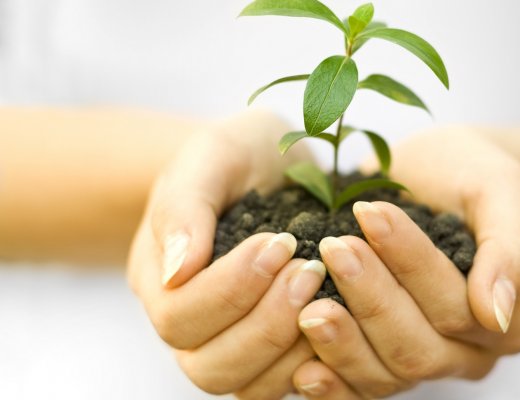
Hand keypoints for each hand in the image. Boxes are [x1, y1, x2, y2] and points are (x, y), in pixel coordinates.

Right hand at [127, 110, 322, 397]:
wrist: (269, 165)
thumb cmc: (237, 156)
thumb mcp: (211, 156)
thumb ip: (185, 208)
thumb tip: (178, 272)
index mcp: (161, 278)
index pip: (180, 315)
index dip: (232, 288)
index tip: (281, 242)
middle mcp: (190, 323)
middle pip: (209, 365)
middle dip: (265, 322)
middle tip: (309, 271)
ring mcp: (229, 341)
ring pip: (247, 386)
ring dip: (290, 347)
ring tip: (323, 291)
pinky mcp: (271, 349)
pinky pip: (284, 383)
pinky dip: (314, 363)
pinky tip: (338, 317)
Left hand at [291, 128, 519, 397]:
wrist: (435, 179)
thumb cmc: (469, 176)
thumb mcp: (500, 190)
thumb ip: (510, 249)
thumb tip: (495, 313)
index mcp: (509, 318)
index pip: (456, 305)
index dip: (410, 264)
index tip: (370, 215)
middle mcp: (470, 352)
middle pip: (418, 347)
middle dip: (371, 300)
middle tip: (333, 250)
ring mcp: (426, 362)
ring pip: (386, 375)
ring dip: (343, 342)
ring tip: (308, 304)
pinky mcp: (385, 362)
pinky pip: (361, 388)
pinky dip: (332, 384)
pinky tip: (302, 369)